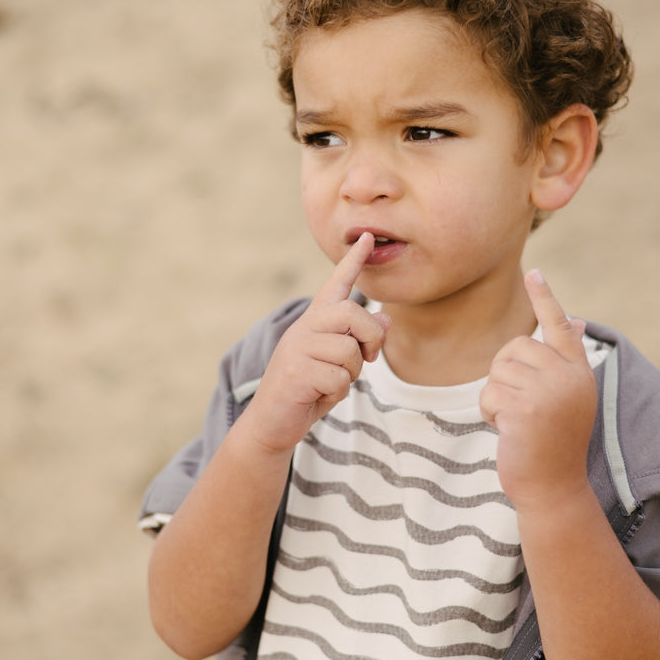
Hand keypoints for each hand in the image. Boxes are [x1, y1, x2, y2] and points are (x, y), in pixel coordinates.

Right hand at [244, 233, 389, 453]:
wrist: (273, 422)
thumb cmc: (309, 390)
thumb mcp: (339, 364)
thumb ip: (359, 342)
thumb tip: (386, 318)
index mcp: (316, 321)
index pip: (337, 284)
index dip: (354, 261)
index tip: (368, 237)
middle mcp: (305, 327)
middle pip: (353, 314)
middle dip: (370, 338)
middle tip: (367, 359)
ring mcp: (298, 347)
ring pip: (349, 351)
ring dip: (350, 375)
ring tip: (331, 382)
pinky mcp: (295, 371)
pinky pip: (338, 377)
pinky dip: (336, 392)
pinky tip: (318, 394)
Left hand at [480, 269, 595, 511]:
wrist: (554, 489)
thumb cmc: (553, 443)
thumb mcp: (567, 397)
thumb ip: (565, 360)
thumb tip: (574, 320)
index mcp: (579, 372)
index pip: (559, 325)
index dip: (544, 298)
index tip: (534, 272)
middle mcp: (568, 377)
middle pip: (515, 347)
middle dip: (505, 374)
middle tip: (519, 407)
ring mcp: (549, 392)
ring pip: (498, 370)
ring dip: (496, 396)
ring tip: (516, 422)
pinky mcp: (525, 409)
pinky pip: (488, 394)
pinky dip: (489, 413)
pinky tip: (507, 432)